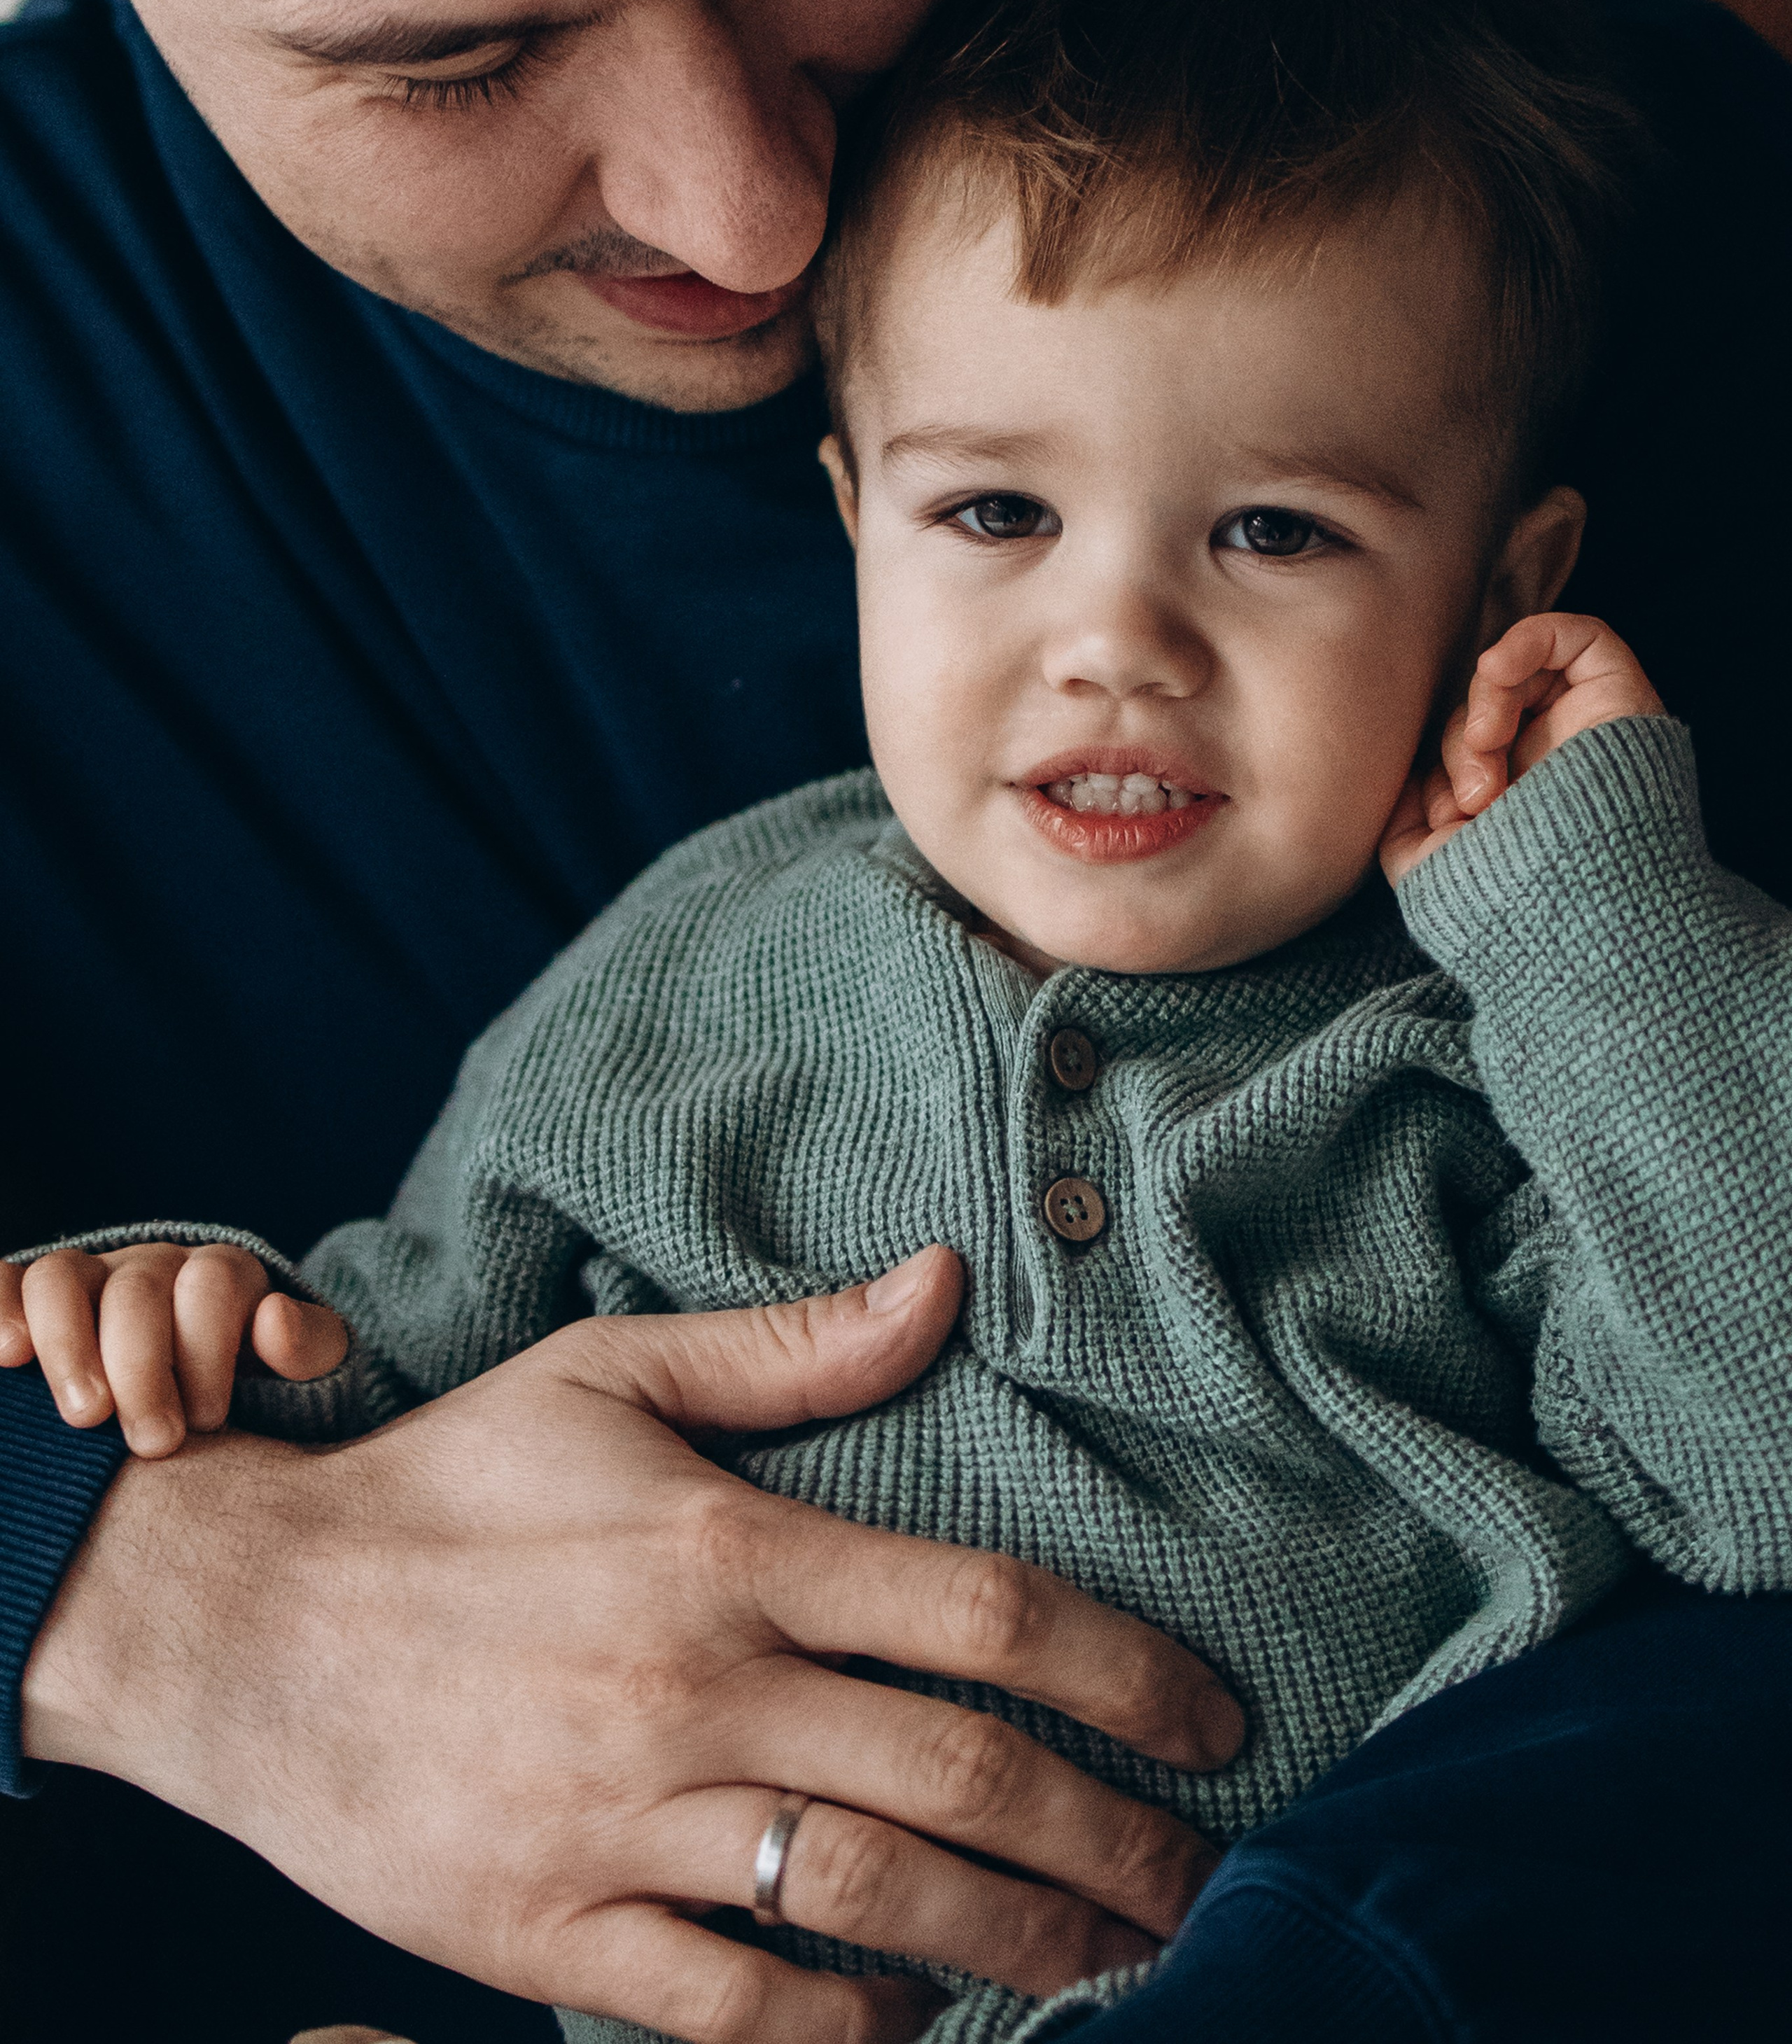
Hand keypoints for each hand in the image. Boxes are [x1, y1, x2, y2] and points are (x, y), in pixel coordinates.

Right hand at [0, 1240, 348, 1455]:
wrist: (204, 1404)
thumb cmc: (254, 1391)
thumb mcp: (302, 1371)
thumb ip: (307, 1347)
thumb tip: (273, 1320)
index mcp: (218, 1275)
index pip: (210, 1283)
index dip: (208, 1349)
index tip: (208, 1420)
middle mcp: (148, 1267)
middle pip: (136, 1289)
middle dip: (144, 1366)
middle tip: (154, 1443)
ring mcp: (85, 1282)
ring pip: (60, 1278)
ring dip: (67, 1343)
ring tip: (85, 1416)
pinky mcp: (32, 1308)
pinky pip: (6, 1284)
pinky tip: (6, 1355)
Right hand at [24, 1249, 1241, 2043]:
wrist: (245, 1624)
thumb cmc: (447, 1488)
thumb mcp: (609, 1375)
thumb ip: (791, 1347)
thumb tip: (946, 1280)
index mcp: (726, 1544)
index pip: (981, 1612)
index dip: (1123, 1673)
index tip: (1215, 1721)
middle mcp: (695, 1684)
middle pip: (961, 1779)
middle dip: (1112, 1843)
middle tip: (1199, 1882)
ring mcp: (624, 1818)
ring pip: (873, 1906)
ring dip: (1019, 1947)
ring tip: (1113, 1965)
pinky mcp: (549, 1927)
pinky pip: (733, 2010)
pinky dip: (844, 2029)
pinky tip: (912, 2019)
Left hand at [1381, 611, 1663, 886]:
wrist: (1574, 912)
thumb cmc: (1503, 905)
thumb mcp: (1428, 870)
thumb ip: (1404, 823)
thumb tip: (1398, 781)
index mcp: (1514, 806)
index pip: (1459, 752)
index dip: (1437, 773)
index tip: (1446, 822)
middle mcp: (1553, 765)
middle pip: (1482, 713)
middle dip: (1459, 748)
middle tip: (1476, 802)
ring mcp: (1588, 731)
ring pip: (1517, 676)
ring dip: (1484, 704)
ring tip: (1489, 751)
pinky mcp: (1623, 700)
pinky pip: (1576, 637)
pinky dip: (1525, 641)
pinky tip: (1495, 669)